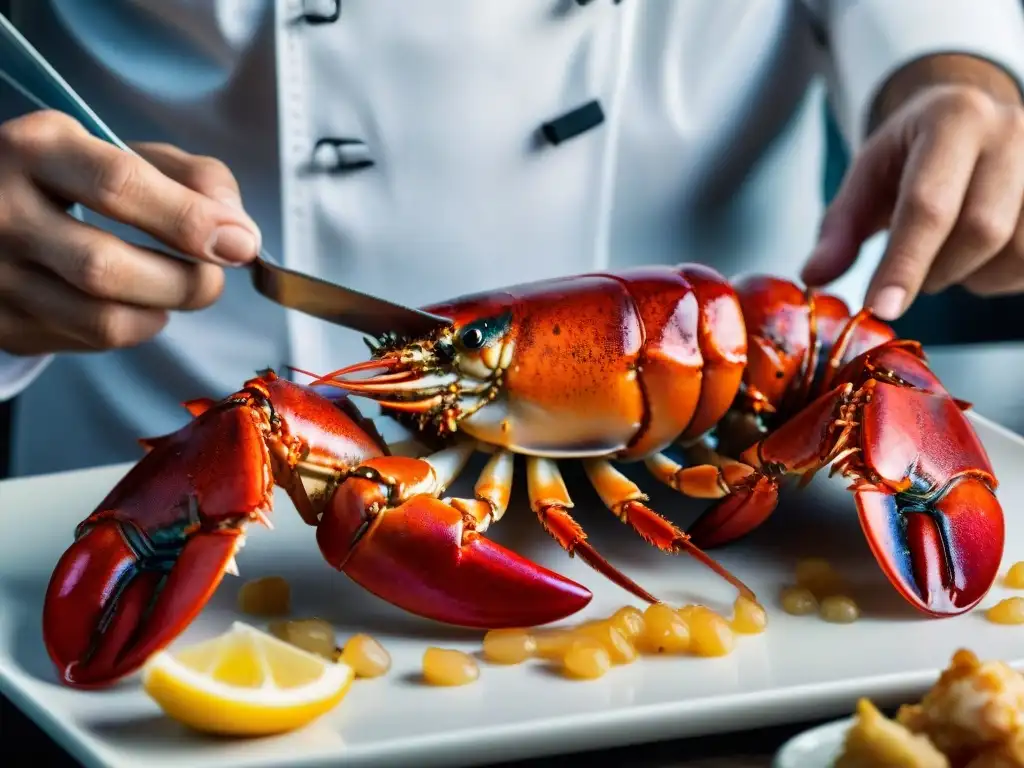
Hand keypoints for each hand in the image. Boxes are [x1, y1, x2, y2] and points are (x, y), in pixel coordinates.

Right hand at [0, 110, 260, 355]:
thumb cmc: (74, 178)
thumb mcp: (123, 152)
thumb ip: (191, 178)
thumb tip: (237, 230)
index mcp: (38, 148)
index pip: (120, 186)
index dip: (190, 221)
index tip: (241, 244)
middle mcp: (2, 210)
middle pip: (106, 267)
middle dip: (184, 282)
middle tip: (213, 278)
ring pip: (102, 320)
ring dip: (163, 311)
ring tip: (175, 288)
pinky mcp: (3, 323)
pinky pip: (90, 342)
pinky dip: (134, 327)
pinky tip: (134, 302)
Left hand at [801, 83, 1023, 319]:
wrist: (972, 116)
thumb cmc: (913, 153)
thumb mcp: (866, 177)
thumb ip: (839, 229)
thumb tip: (814, 277)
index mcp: (953, 118)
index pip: (928, 205)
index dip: (904, 264)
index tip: (882, 308)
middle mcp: (1011, 130)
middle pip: (982, 230)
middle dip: (938, 269)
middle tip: (916, 273)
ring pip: (1019, 252)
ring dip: (976, 275)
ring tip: (951, 254)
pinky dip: (1005, 275)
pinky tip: (985, 255)